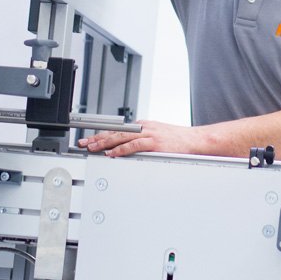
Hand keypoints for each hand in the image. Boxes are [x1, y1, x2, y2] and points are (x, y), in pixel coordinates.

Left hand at [76, 120, 209, 157]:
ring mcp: (149, 134)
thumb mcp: (157, 135)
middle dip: (98, 138)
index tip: (90, 139)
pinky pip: (134, 146)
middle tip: (85, 143)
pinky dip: (122, 149)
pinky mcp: (155, 143)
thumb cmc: (178, 140)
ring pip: (122, 137)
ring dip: (105, 143)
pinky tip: (113, 153)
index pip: (118, 129)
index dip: (102, 134)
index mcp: (143, 126)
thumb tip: (126, 148)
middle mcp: (144, 127)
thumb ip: (142, 140)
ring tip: (93, 148)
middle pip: (116, 132)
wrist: (195, 140)